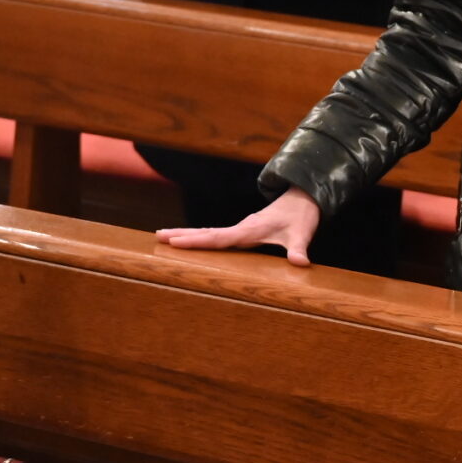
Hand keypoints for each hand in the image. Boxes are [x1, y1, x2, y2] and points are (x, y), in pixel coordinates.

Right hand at [157, 188, 321, 265]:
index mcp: (249, 230)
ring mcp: (241, 228)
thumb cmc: (301, 217)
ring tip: (164, 236)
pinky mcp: (243, 230)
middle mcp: (241, 227)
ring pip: (209, 232)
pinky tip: (191, 241)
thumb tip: (301, 262)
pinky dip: (201, 237)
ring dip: (187, 234)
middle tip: (158, 236)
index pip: (219, 237)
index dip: (197, 241)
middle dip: (183, 235)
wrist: (303, 199)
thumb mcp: (302, 234)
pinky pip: (217, 235)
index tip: (176, 242)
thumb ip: (299, 249)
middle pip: (207, 232)